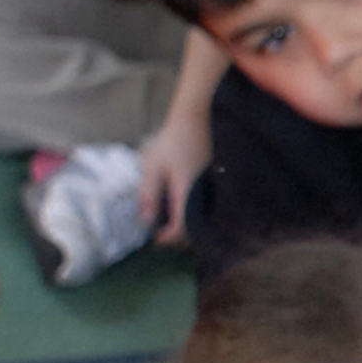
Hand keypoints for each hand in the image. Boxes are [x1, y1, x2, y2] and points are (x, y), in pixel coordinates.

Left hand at [135, 113, 211, 243]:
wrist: (199, 122)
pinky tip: (182, 209)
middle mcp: (204, 198)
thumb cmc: (173, 142)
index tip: (154, 240)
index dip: (167, 238)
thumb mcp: (152, 166)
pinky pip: (207, 211)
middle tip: (160, 234)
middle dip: (177, 236)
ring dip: (187, 227)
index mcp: (187, 195)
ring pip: (202, 221)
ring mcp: (213, 194)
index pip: (181, 228)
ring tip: (170, 223)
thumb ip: (148, 194)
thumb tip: (146, 220)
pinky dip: (194, 216)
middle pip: (195, 230)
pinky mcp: (215, 189)